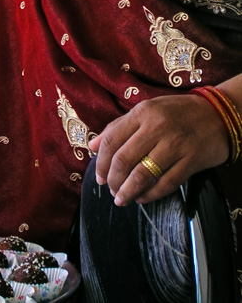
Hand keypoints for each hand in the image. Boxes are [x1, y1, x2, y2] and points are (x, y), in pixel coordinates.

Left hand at [90, 93, 229, 206]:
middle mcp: (156, 128)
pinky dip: (150, 195)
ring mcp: (175, 145)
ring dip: (128, 191)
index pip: (111, 140)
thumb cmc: (176, 112)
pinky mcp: (191, 161)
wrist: (217, 114)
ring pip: (142, 174)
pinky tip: (142, 198)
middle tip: (110, 190)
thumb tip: (92, 146)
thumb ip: (118, 126)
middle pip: (124, 159)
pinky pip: (166, 183)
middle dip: (113, 180)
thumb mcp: (146, 110)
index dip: (101, 162)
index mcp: (142, 113)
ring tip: (122, 199)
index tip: (98, 176)